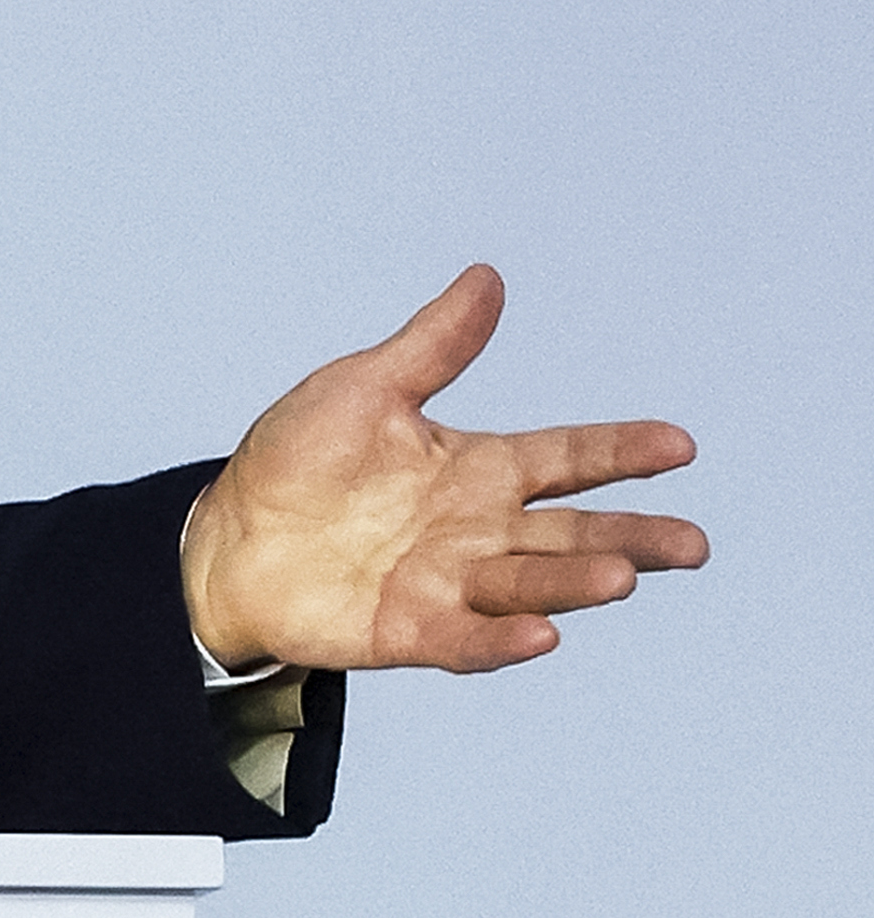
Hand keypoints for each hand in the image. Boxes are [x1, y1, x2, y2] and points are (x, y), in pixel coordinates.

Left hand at [182, 266, 706, 673]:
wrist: (226, 536)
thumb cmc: (297, 462)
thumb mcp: (365, 388)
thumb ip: (434, 347)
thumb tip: (487, 277)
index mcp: (476, 468)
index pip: (565, 458)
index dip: (621, 451)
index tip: (680, 444)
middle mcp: (477, 530)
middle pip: (570, 533)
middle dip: (631, 537)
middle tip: (691, 544)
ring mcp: (447, 583)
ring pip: (529, 584)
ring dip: (575, 582)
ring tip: (623, 575)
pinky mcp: (407, 630)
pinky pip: (464, 639)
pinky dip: (501, 640)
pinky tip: (542, 635)